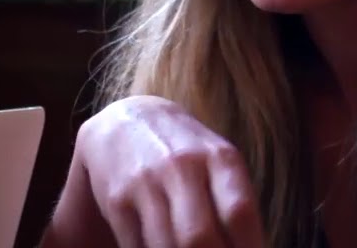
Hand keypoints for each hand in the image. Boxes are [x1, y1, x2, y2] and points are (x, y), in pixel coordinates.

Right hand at [44, 95, 265, 247]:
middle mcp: (183, 166)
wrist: (127, 120)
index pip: (239, 213)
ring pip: (166, 247)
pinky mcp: (116, 200)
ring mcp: (147, 182)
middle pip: (199, 237)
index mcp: (220, 158)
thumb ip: (235, 206)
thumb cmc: (186, 153)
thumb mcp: (218, 163)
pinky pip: (137, 247)